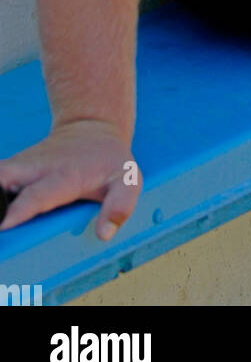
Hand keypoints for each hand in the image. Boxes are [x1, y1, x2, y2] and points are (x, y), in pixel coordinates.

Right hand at [0, 120, 141, 240]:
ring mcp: (22, 166)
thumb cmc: (109, 159)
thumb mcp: (127, 178)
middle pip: (4, 176)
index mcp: (64, 175)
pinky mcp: (13, 168)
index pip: (38, 195)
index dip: (20, 210)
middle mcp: (37, 168)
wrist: (92, 127)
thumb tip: (104, 234)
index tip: (5, 225)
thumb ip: (120, 205)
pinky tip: (1, 207)